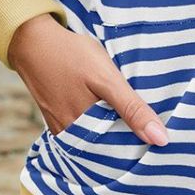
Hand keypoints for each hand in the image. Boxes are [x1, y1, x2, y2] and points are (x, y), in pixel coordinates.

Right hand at [8, 14, 168, 145]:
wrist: (33, 42)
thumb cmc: (72, 56)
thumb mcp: (107, 78)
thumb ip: (132, 109)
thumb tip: (160, 139)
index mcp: (87, 131)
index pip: (122, 153)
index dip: (142, 149)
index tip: (162, 143)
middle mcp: (72, 137)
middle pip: (108, 149)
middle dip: (129, 143)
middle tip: (152, 133)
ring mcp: (62, 129)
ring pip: (96, 140)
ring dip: (114, 134)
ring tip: (134, 124)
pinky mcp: (56, 120)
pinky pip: (82, 131)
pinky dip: (98, 125)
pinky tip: (109, 113)